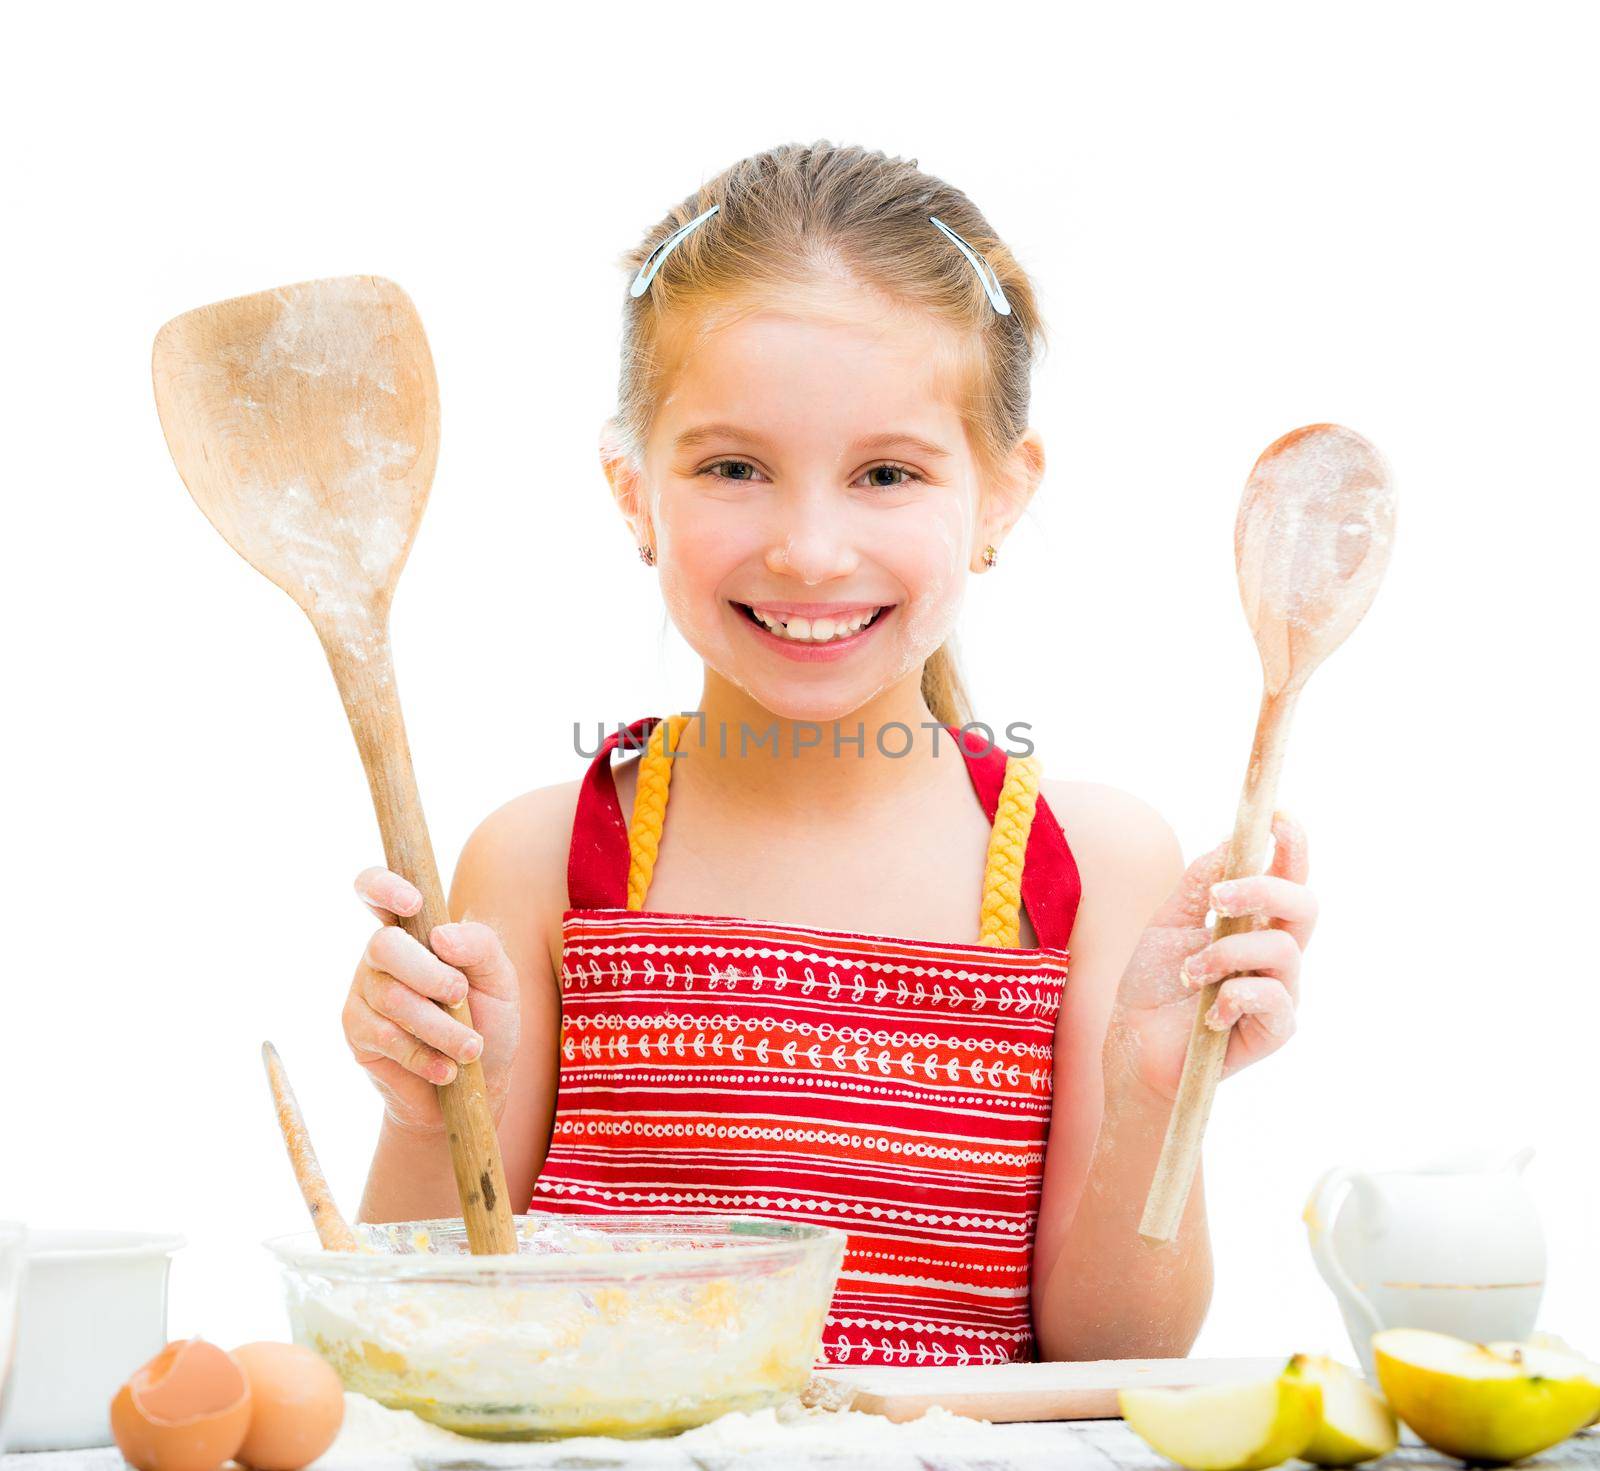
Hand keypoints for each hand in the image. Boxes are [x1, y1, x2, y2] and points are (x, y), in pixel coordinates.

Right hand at [339, 866, 521, 1134]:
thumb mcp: (501, 980)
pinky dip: (423, 1055)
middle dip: (428, 975)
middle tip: (461, 997)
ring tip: (470, 1048)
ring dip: (439, 1027)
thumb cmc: (489, 1022)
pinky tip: (447, 1068)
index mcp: (414, 928)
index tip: (412, 902)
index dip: (384, 886)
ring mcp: (364, 992)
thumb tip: (441, 935)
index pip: (376, 889)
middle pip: (384, 946)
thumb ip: (480, 946)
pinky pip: (384, 1036)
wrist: (475, 1087)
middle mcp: (382, 955)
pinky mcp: (357, 1032)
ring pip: (390, 998)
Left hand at [1103, 814, 1314, 1102]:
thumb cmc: (1155, 980)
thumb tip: (1232, 842)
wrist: (1135, 1041)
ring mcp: (1280, 991)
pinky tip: (1207, 1011)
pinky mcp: (1274, 1030)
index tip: (1279, 817)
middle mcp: (1274, 952)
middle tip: (1218, 895)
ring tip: (1193, 972)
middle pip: (1304, 906)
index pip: (1287, 878)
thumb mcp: (1169, 920)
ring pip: (1284, 951)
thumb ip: (1198, 882)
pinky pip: (1274, 1000)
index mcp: (1254, 921)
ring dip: (1228, 953)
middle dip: (1263, 889)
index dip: (1293, 846)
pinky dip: (1234, 997)